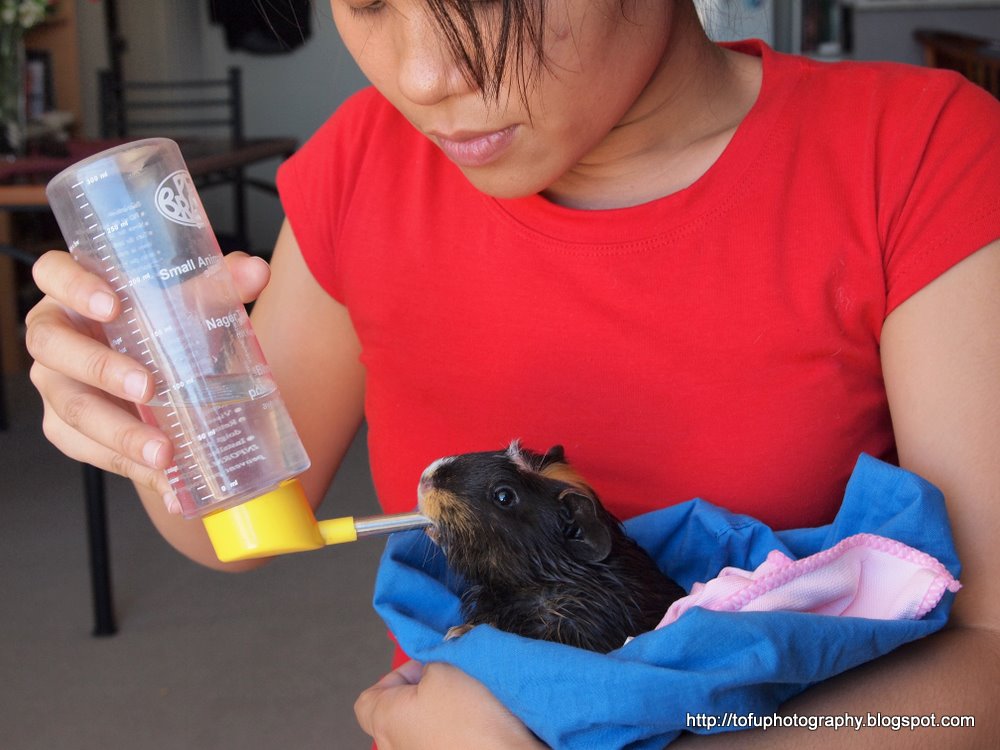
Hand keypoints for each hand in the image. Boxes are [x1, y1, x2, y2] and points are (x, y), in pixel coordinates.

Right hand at [25, 249, 269, 508]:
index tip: (112, 306)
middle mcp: (58, 335)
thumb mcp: (194, 301)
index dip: (75, 286)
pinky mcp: (68, 430)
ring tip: (165, 452)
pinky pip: (93, 452)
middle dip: (100, 369)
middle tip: (149, 388)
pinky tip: (170, 484)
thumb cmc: (167, 323)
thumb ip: (222, 283)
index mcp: (77, 290)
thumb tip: (256, 271)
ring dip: (119, 433)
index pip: (53, 273)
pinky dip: (134, 469)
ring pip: (72, 409)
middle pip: (53, 347)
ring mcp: (57, 385)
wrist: (170, 376)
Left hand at [355, 661, 544, 749]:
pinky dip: (458, 730)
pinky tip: (480, 721)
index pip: (370, 695)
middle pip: (400, 710)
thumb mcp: (448, 663)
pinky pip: (444, 741)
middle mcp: (395, 747)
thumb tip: (434, 652)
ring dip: (444, 710)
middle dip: (425, 689)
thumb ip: (431, 653)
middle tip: (451, 677)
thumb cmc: (475, 724)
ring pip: (424, 727)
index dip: (398, 673)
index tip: (425, 665)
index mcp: (386, 720)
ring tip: (470, 700)